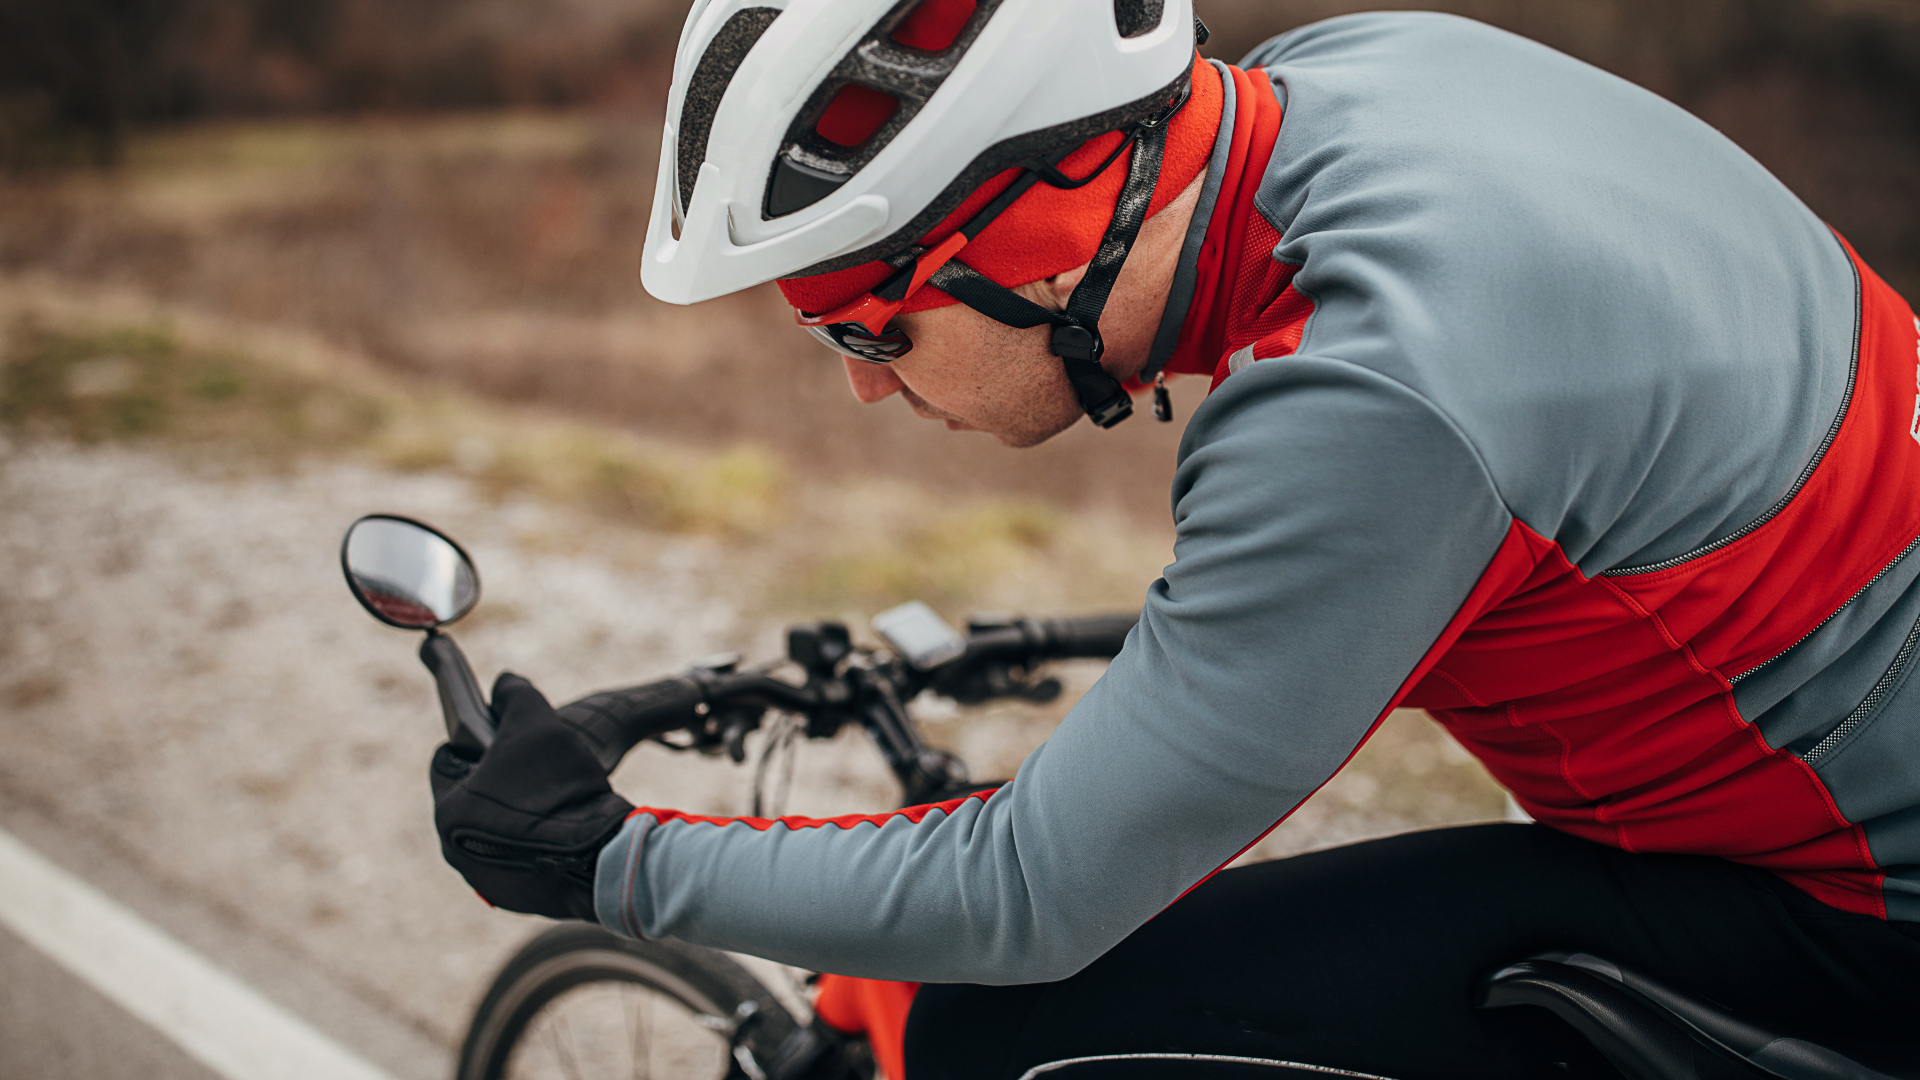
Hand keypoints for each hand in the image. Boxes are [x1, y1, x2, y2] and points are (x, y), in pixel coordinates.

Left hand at [430, 673, 634, 919]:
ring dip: (515, 814)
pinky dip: (534, 845)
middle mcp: (454, 850)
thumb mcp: (537, 722)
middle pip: (473, 797)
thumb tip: (504, 683)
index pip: (448, 759)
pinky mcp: (513, 898)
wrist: (601, 858)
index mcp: (449, 809)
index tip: (506, 739)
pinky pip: (516, 860)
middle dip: (500, 780)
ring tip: (555, 801)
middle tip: (537, 769)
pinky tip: (562, 832)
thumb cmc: (563, 787)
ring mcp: (484, 879)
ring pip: (492, 830)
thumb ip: (514, 694)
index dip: (479, 742)